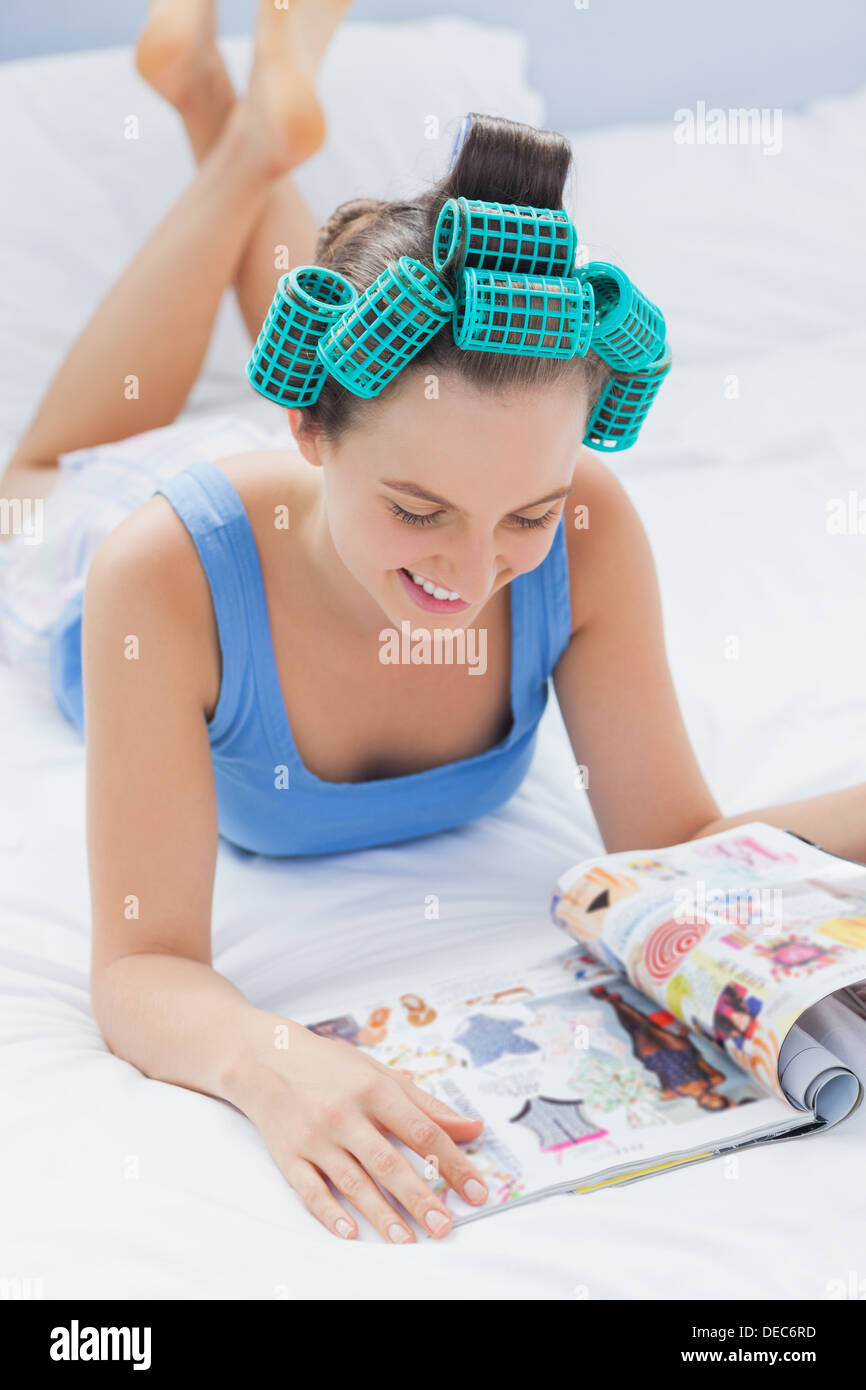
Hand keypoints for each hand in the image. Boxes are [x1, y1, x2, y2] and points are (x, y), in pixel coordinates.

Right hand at [234, 1014, 488, 1242]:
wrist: (264, 1058)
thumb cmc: (329, 1066)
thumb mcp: (379, 1073)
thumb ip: (426, 1104)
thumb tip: (472, 1127)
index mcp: (373, 1088)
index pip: (422, 1131)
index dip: (453, 1163)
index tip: (475, 1191)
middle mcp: (344, 1113)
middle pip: (389, 1162)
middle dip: (420, 1198)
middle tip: (446, 1225)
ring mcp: (314, 1137)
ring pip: (353, 1182)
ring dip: (382, 1214)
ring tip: (408, 1239)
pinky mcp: (288, 1155)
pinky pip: (310, 1190)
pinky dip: (330, 1212)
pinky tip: (351, 1231)